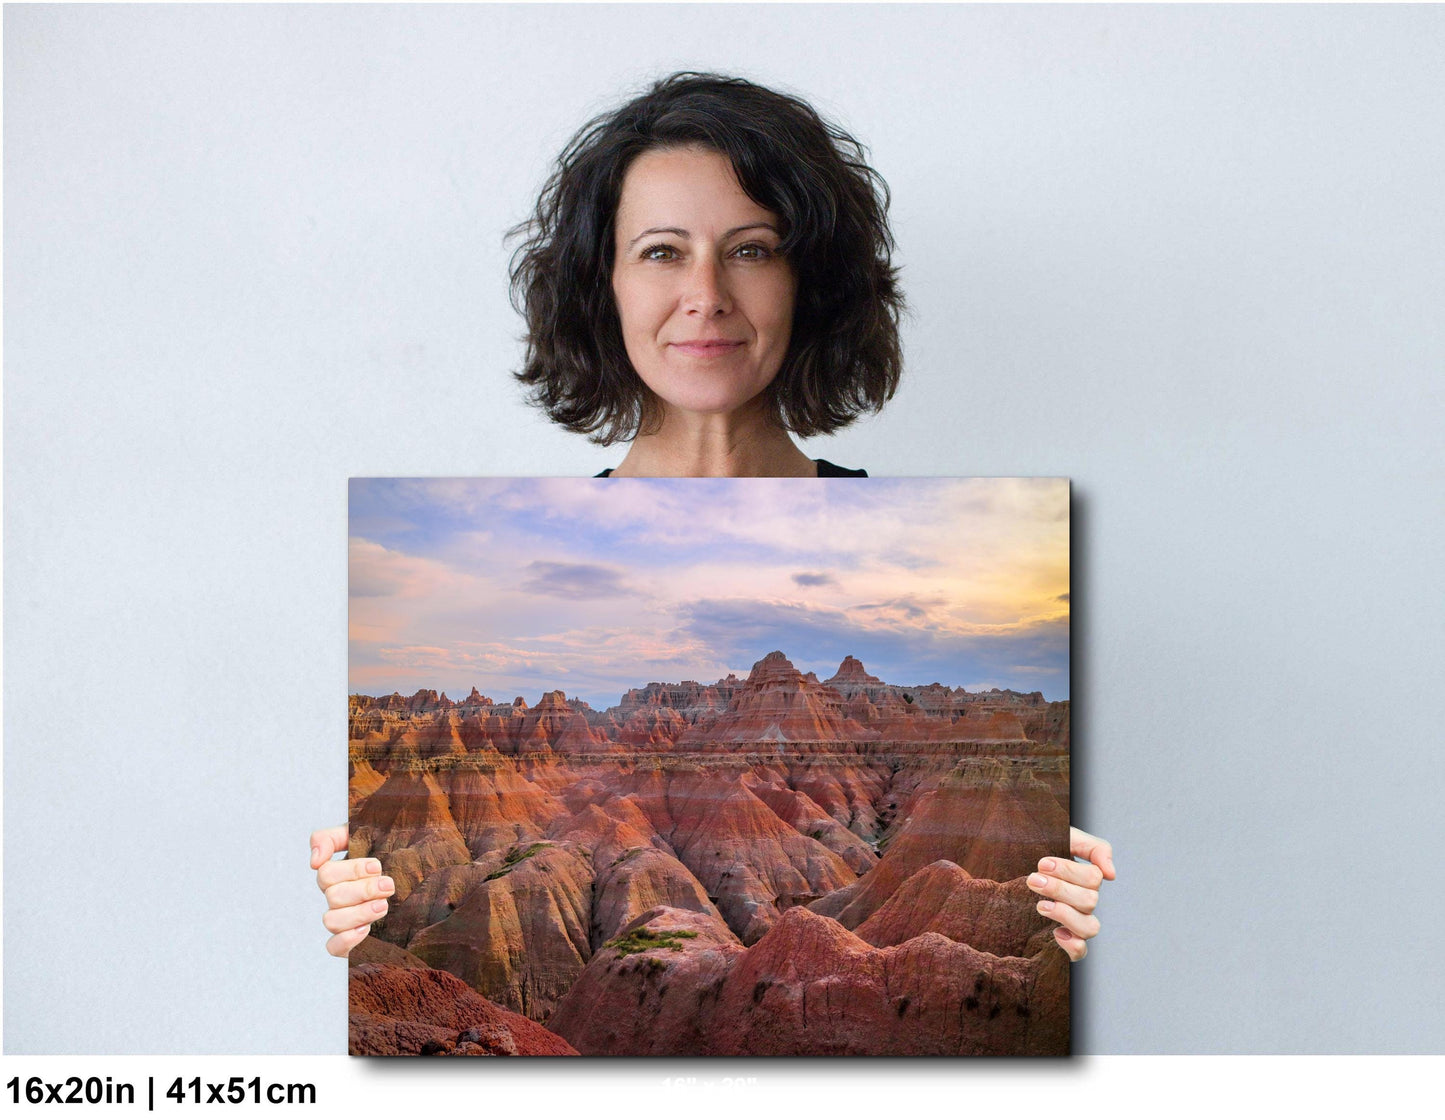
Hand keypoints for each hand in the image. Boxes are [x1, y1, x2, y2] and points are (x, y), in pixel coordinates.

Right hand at [310, 825, 392, 957]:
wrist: (421, 880)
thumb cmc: (390, 854)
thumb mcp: (366, 835)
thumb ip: (333, 837)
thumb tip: (314, 860)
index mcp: (338, 875)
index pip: (326, 873)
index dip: (350, 870)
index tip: (376, 866)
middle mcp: (337, 898)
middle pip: (333, 896)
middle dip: (363, 890)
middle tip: (388, 886)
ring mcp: (342, 920)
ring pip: (331, 921)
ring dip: (359, 913)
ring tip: (383, 906)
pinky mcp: (350, 942)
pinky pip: (333, 947)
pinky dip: (346, 940)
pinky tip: (366, 929)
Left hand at [1027, 827, 1114, 961]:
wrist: (1009, 861)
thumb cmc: (1038, 848)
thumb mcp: (1065, 838)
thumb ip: (1094, 848)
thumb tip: (1111, 875)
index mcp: (1086, 878)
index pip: (1094, 878)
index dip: (1069, 871)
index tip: (1042, 863)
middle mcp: (1084, 901)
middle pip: (1090, 901)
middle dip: (1059, 889)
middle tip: (1033, 880)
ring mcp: (1076, 921)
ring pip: (1090, 927)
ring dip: (1065, 915)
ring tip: (1040, 905)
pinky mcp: (1064, 939)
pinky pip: (1081, 952)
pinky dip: (1073, 945)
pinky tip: (1056, 932)